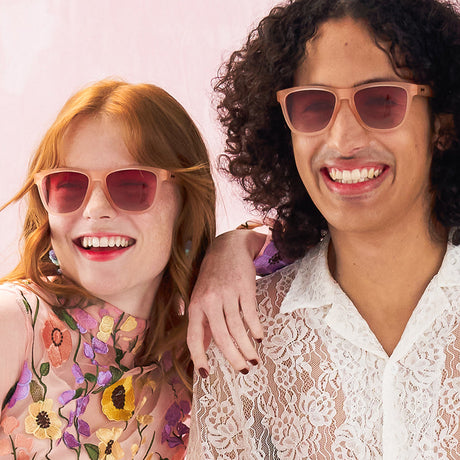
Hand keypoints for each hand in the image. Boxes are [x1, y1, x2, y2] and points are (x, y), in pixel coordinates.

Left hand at [187, 230, 264, 375]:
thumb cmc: (213, 275)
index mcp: (195, 305)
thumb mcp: (201, 296)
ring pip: (237, 329)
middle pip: (221, 337)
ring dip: (247, 348)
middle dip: (233, 358)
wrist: (228, 246)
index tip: (206, 374)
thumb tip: (204, 347)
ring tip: (254, 360)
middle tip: (243, 371)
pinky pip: (250, 314)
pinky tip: (259, 338)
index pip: (194, 337)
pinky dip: (255, 329)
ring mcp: (227, 294)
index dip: (198, 358)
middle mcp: (209, 301)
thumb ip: (203, 320)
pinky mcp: (244, 287)